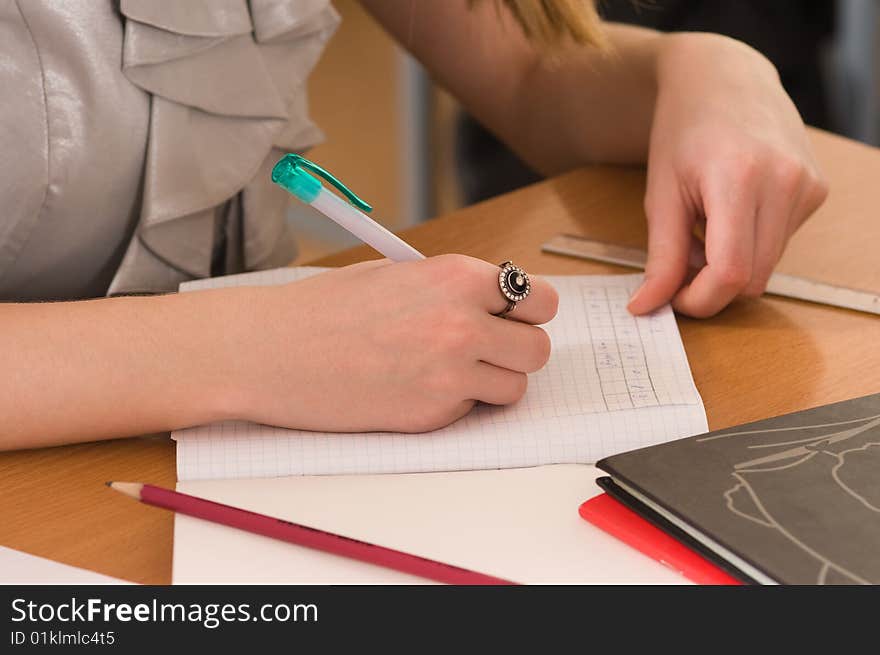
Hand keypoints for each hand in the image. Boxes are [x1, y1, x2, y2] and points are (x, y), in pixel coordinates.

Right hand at [226, 255, 557, 432]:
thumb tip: (494, 304)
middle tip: (488, 348)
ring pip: (514, 387)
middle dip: (518, 350)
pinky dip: (457, 404)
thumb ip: (452, 288)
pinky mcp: (430, 416)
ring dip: (493, 381)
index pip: (541, 299)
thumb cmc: (324, 308)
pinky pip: (471, 411)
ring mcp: (449, 376)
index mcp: (457, 278)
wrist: (271, 351)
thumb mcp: (396, 275)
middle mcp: (463, 325)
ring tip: (452, 371)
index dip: (531, 310)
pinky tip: (417, 388)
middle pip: (538, 349)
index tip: (516, 316)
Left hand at [627, 33, 828, 317]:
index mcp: (738, 178)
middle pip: (753, 279)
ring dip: (732, 265)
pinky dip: (751, 244)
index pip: (731, 272)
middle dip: (713, 286)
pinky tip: (730, 213)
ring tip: (704, 228)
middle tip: (681, 262)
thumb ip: (660, 257)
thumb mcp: (661, 195)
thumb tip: (646, 307)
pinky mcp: (817, 190)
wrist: (722, 79)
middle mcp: (784, 181)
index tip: (672, 299)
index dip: (699, 300)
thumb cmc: (683, 132)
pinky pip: (780, 244)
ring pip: (768, 267)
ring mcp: (807, 185)